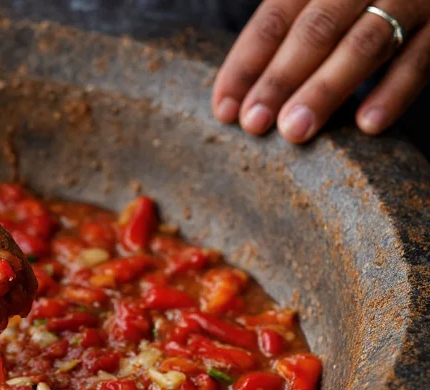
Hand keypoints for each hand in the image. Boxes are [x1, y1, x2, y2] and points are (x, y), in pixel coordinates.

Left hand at [212, 1, 429, 142]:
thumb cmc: (356, 3)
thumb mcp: (320, 2)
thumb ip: (288, 30)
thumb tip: (241, 95)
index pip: (275, 17)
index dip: (246, 63)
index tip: (224, 109)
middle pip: (315, 29)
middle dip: (280, 79)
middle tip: (254, 123)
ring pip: (365, 44)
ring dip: (326, 90)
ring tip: (295, 131)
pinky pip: (421, 59)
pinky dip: (395, 92)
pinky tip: (367, 125)